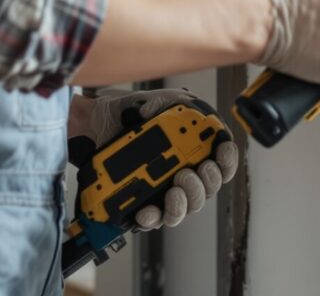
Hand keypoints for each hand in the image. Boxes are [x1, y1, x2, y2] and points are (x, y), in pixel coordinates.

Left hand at [78, 88, 239, 229]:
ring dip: (186, 201)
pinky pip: (154, 220)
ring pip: (187, 209)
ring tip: (174, 188)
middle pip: (209, 189)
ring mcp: (163, 192)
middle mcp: (183, 173)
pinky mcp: (142, 205)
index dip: (228, 160)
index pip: (222, 161)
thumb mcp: (152, 100)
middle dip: (206, 182)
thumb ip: (167, 102)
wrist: (91, 128)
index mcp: (192, 150)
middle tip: (190, 171)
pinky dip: (152, 217)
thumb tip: (160, 115)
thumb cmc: (125, 115)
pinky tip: (146, 211)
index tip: (221, 152)